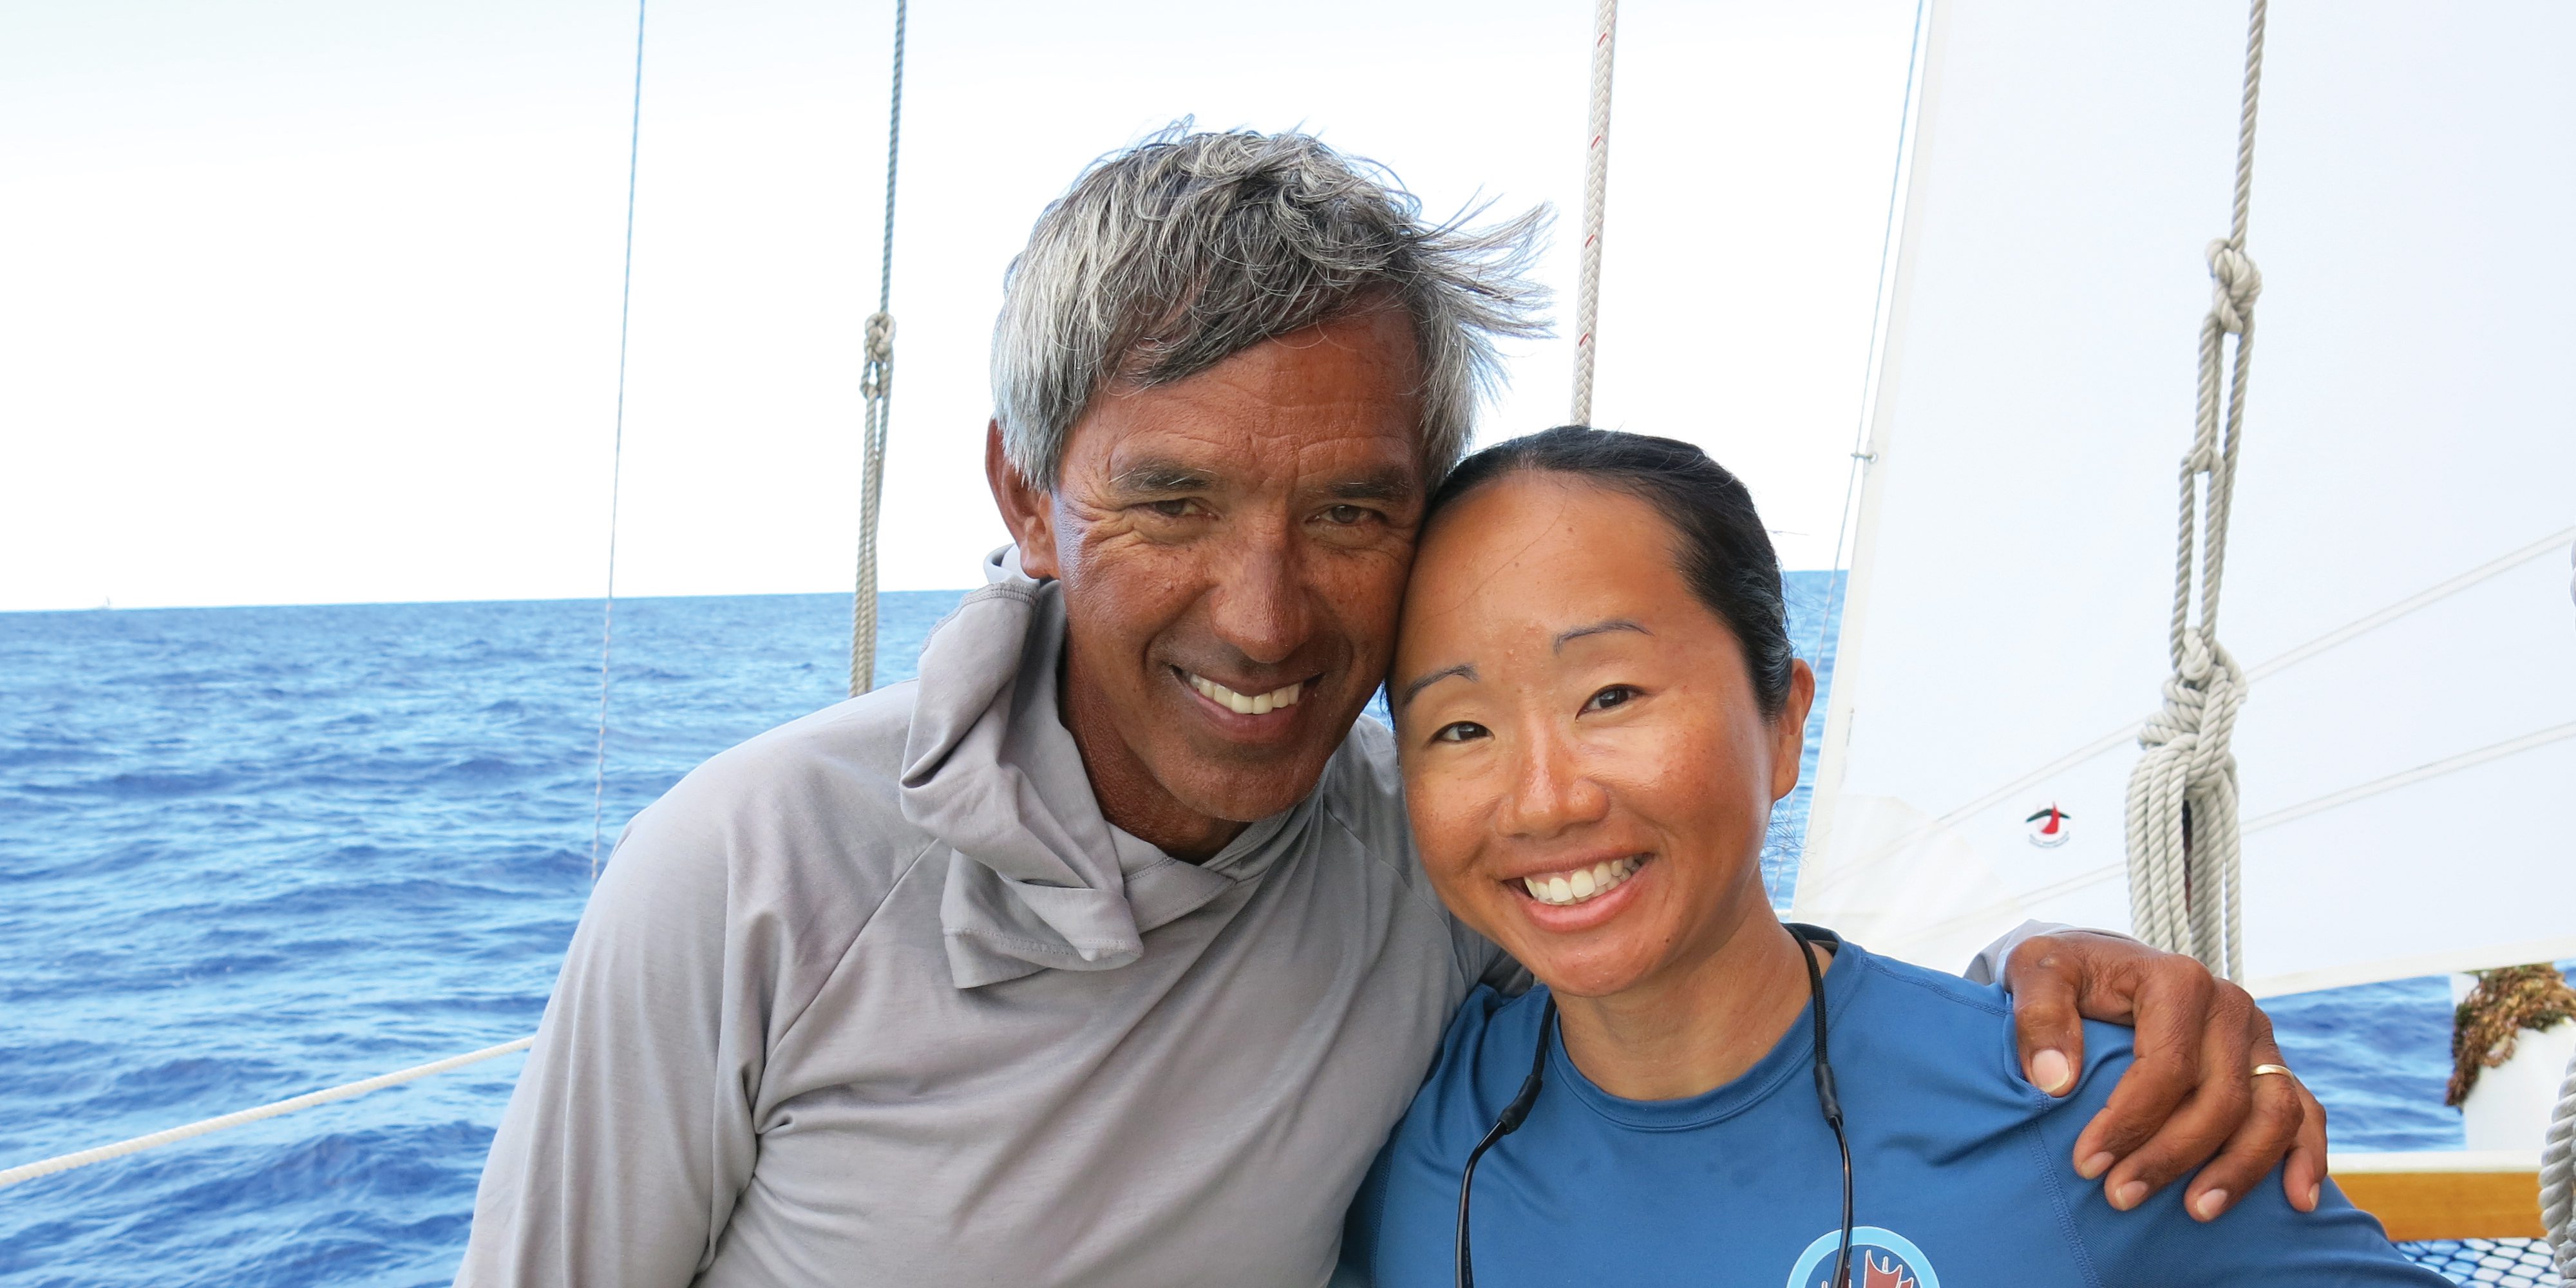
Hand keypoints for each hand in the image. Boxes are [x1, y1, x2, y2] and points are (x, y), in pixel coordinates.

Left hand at [2002, 930, 2327, 1220]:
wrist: (2098, 964)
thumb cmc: (2065, 972)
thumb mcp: (2035, 971)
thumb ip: (2038, 1017)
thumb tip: (2055, 1082)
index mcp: (2178, 980)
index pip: (2167, 1067)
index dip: (2130, 1122)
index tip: (2088, 1164)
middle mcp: (2230, 1006)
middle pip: (2221, 1098)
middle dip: (2172, 1156)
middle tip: (2120, 1196)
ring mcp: (2257, 1037)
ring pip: (2273, 1112)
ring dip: (2239, 1169)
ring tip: (2195, 1211)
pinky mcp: (2269, 1064)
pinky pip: (2304, 1111)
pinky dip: (2305, 1156)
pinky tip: (2296, 1201)